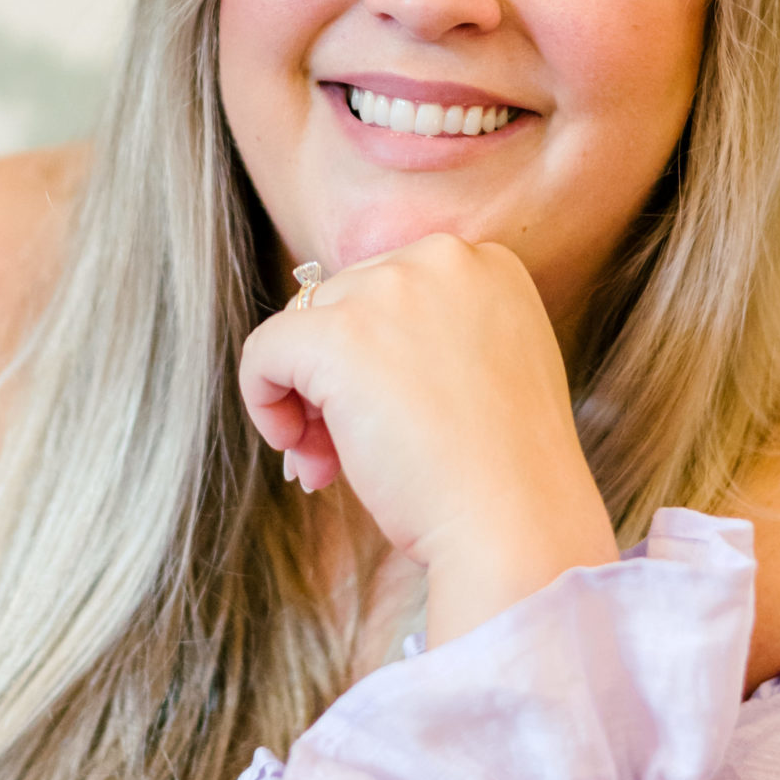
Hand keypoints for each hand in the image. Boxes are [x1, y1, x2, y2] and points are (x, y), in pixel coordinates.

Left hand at [239, 233, 618, 643]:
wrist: (517, 521)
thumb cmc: (504, 472)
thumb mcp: (488, 374)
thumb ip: (432, 339)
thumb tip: (342, 354)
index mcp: (487, 265)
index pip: (392, 291)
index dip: (378, 358)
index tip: (393, 415)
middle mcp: (442, 259)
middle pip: (345, 305)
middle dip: (337, 380)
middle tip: (348, 453)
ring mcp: (391, 290)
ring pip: (304, 327)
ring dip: (306, 398)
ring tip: (326, 464)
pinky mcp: (340, 334)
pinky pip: (264, 349)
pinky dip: (262, 398)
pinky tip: (295, 447)